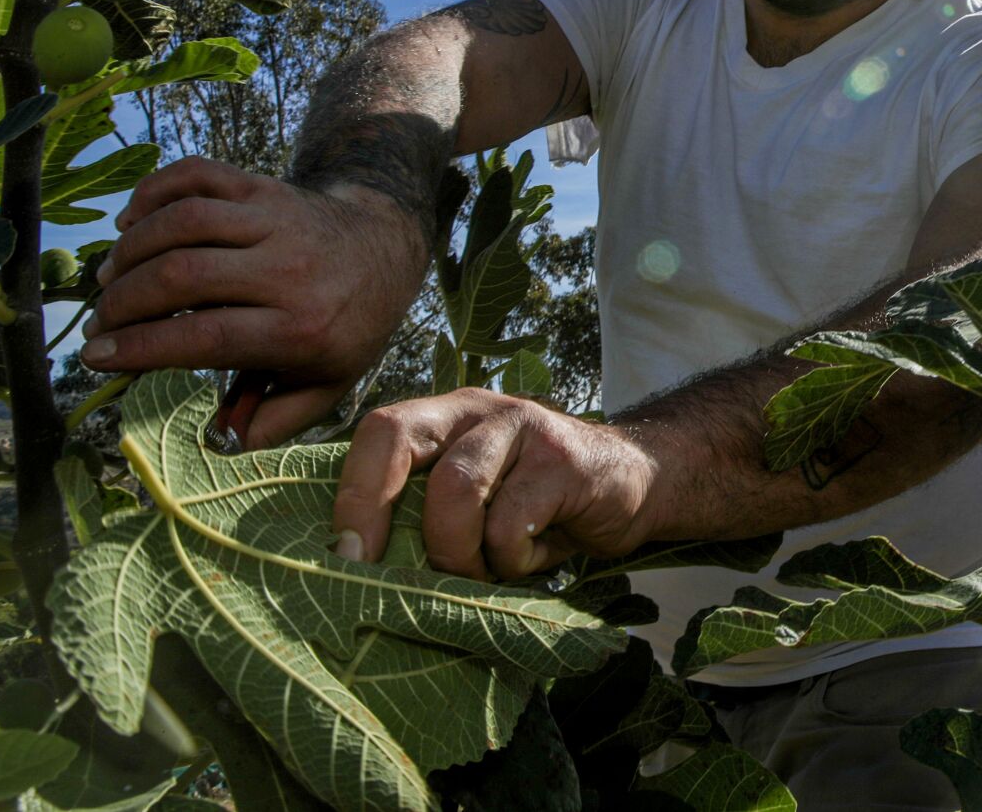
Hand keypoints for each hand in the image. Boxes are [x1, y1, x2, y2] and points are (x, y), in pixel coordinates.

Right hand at [82, 157, 430, 447]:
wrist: (385, 247)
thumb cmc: (346, 325)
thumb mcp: (327, 384)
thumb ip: (276, 420)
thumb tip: (219, 443)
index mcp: (301, 328)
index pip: (205, 336)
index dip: (140, 347)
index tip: (96, 358)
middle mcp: (288, 269)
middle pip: (183, 275)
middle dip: (123, 302)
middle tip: (98, 323)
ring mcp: (275, 219)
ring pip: (184, 221)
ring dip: (130, 249)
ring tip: (108, 279)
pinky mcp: (263, 186)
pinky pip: (198, 176)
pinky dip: (153, 191)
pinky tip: (130, 222)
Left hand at [331, 389, 659, 580]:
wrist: (638, 480)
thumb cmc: (541, 503)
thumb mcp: (479, 496)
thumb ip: (428, 508)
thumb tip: (358, 566)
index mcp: (447, 415)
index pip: (379, 432)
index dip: (352, 492)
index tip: (343, 555)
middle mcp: (478, 409)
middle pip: (397, 436)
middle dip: (371, 507)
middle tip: (369, 566)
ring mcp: (522, 427)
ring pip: (454, 491)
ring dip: (458, 553)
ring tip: (483, 572)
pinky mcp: (562, 461)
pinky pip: (509, 527)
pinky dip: (513, 562)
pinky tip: (536, 556)